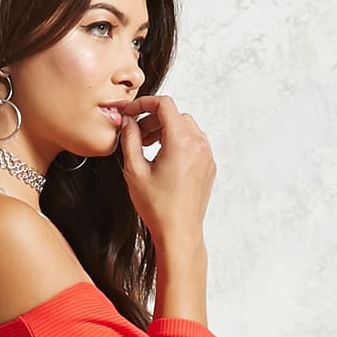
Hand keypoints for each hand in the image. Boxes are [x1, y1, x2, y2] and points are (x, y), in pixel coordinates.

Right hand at [118, 94, 215, 245]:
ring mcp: (206, 155)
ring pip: (186, 127)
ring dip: (166, 130)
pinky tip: (164, 159)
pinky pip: (194, 142)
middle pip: (175, 115)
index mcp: (180, 141)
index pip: (164, 104)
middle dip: (153, 120)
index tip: (131, 112)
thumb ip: (130, 139)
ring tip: (149, 148)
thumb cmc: (158, 207)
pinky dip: (178, 142)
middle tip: (137, 136)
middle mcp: (198, 144)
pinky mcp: (209, 166)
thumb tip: (127, 121)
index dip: (144, 104)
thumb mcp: (135, 170)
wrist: (179, 232)